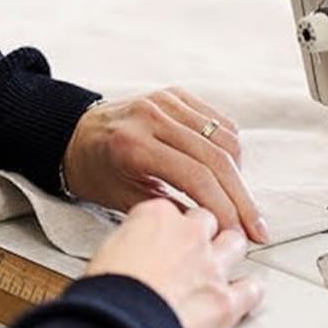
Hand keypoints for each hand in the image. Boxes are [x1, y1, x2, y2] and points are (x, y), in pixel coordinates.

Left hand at [62, 87, 268, 242]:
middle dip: (241, 198)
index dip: (224, 208)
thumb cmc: (93, 170)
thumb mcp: (121, 199)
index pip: (196, 176)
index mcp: (133, 144)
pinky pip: (217, 120)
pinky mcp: (174, 95)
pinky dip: (229, 148)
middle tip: (256, 227)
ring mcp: (164, 101)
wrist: (72, 134)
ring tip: (239, 202)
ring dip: (239, 174)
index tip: (239, 233)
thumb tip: (210, 227)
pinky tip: (228, 172)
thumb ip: (166, 210)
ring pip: (224, 137)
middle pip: (216, 158)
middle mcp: (151, 117)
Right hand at [86, 200, 262, 327]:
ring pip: (235, 243)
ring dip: (229, 250)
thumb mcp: (107, 247)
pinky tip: (239, 293)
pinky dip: (246, 291)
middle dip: (202, 231)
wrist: (119, 321)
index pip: (172, 208)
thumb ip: (131, 238)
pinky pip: (251, 289)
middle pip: (207, 219)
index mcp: (156, 215)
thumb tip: (134, 246)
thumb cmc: (105, 288)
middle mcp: (189, 234)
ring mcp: (211, 266)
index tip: (164, 234)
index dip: (169, 225)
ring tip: (219, 262)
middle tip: (192, 246)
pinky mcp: (225, 300)